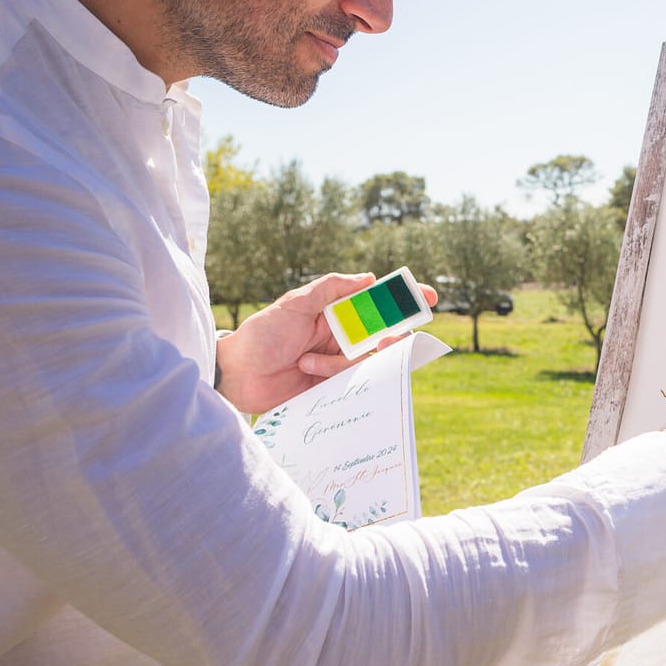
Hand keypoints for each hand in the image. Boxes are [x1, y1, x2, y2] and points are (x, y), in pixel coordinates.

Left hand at [214, 272, 438, 414]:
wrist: (237, 376)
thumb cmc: (262, 334)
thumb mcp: (294, 303)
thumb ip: (330, 287)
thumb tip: (369, 278)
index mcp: (335, 312)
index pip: (377, 302)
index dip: (404, 299)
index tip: (428, 297)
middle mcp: (341, 336)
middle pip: (382, 334)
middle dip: (389, 337)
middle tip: (383, 341)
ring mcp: (338, 363)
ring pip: (366, 362)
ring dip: (339, 363)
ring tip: (306, 362)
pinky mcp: (332, 388)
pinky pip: (353, 384)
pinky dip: (338, 379)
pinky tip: (310, 374)